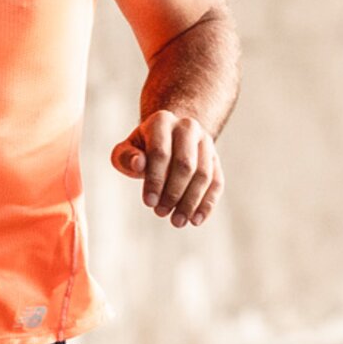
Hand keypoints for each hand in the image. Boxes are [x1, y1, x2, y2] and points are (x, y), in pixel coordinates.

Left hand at [110, 108, 221, 226]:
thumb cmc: (141, 148)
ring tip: (178, 221)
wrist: (168, 137)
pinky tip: (196, 220)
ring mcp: (205, 142)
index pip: (160, 152)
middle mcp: (187, 127)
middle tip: (161, 213)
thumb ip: (125, 157)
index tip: (149, 203)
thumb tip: (138, 164)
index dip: (155, 179)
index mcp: (162, 121)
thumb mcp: (126, 150)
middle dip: (174, 192)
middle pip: (185, 164)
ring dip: (191, 201)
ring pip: (204, 174)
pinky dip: (208, 203)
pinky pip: (216, 182)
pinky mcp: (215, 159)